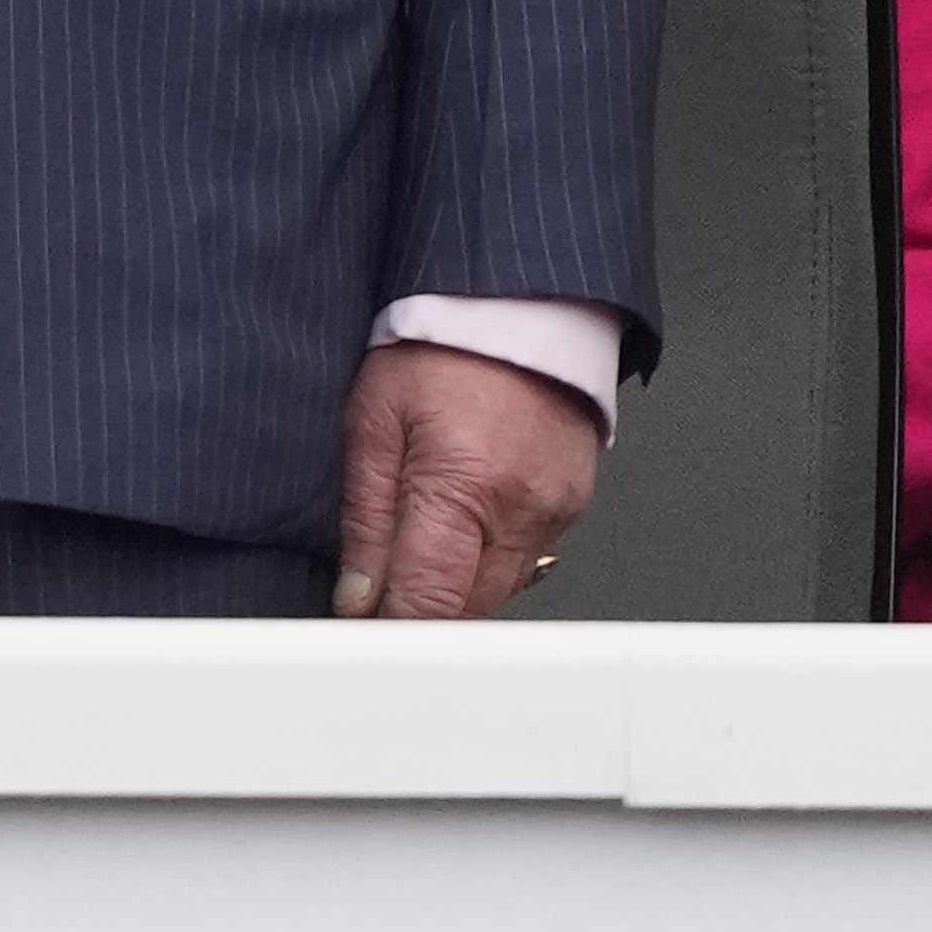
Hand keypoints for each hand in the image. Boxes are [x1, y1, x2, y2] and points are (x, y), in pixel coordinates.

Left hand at [331, 340, 597, 617]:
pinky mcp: (573, 503)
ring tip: (424, 539)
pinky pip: (528, 561)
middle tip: (380, 588)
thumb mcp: (372, 420)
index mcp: (462, 487)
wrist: (513, 300)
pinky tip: (467, 521)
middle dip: (421, 611)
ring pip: (498, 593)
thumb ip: (366, 519)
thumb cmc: (439, 346)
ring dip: (457, 587)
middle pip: (467, 611)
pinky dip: (490, 558)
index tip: (360, 631)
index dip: (388, 631)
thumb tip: (358, 597)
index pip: (426, 605)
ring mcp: (555, 510)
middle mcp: (520, 508)